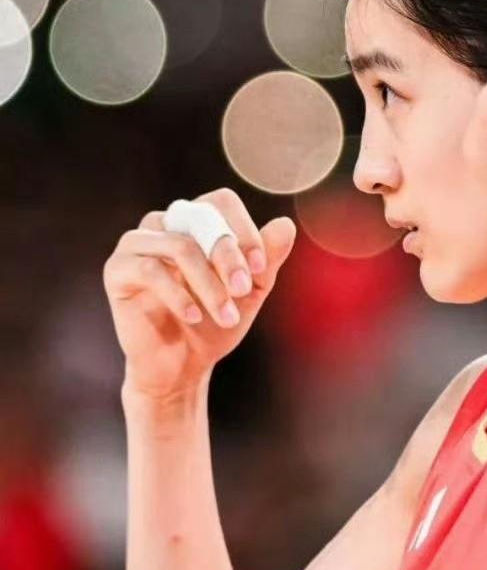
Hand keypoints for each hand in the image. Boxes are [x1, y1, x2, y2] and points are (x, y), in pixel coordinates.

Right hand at [103, 186, 295, 401]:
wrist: (181, 368)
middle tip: (244, 290)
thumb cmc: (215, 324)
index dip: (244, 231)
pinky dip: (179, 295)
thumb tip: (286, 224)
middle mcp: (164, 224)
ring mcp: (136, 244)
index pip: (221, 202)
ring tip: (227, 315)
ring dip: (209, 283)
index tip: (260, 269)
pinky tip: (195, 317)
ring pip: (179, 245)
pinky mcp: (117, 270)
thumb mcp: (249, 291)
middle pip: (200, 218)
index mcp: (196, 221)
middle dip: (228, 255)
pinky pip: (150, 270)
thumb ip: (266, 259)